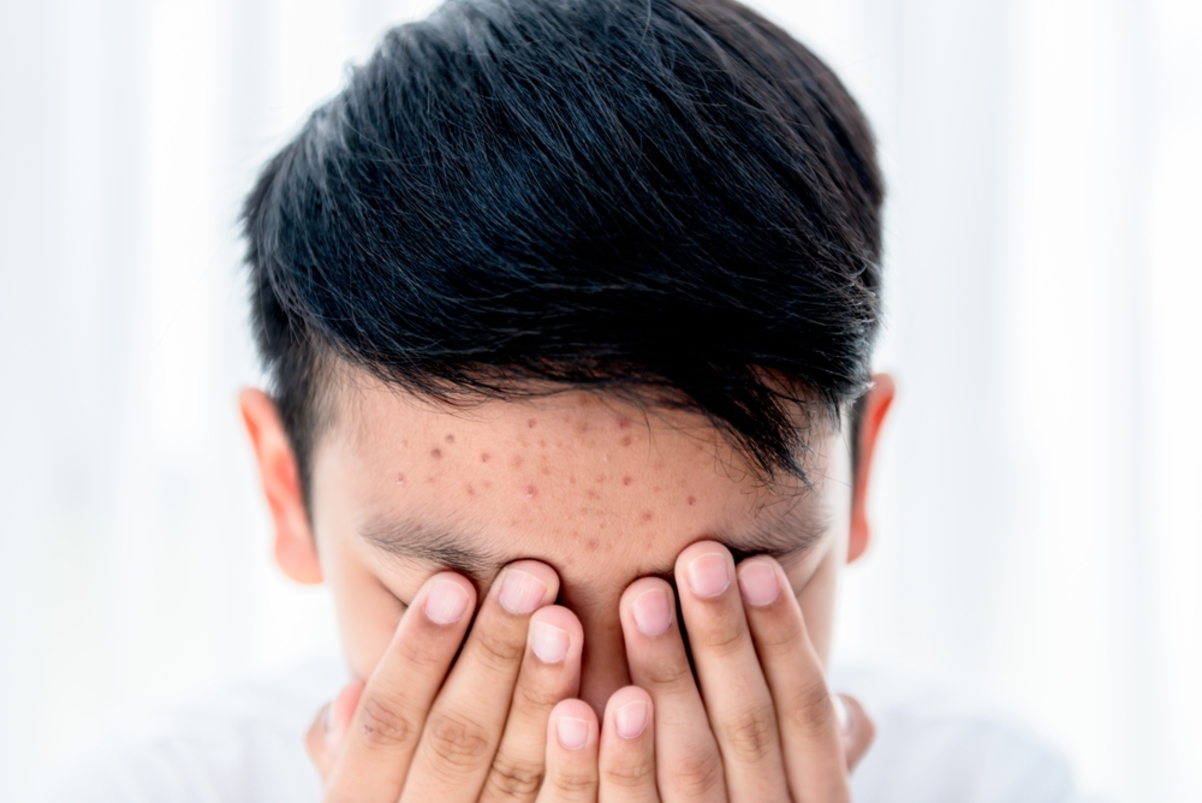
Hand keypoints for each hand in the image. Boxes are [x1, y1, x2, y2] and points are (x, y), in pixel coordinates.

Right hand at [307, 560, 591, 801]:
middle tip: (530, 578)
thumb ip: (359, 748)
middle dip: (493, 654)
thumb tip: (348, 694)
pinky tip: (625, 703)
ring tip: (568, 623)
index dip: (416, 653)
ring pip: (519, 775)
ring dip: (543, 694)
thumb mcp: (369, 787)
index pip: (386, 724)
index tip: (453, 582)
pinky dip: (599, 763)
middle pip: (456, 740)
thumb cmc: (411, 800)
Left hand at [542, 541, 874, 801]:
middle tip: (694, 559)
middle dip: (723, 640)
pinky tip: (579, 705)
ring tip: (640, 598)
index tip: (755, 566)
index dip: (784, 641)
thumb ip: (812, 764)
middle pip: (747, 731)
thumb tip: (855, 710)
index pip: (809, 718)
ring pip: (687, 769)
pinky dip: (603, 766)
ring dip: (665, 679)